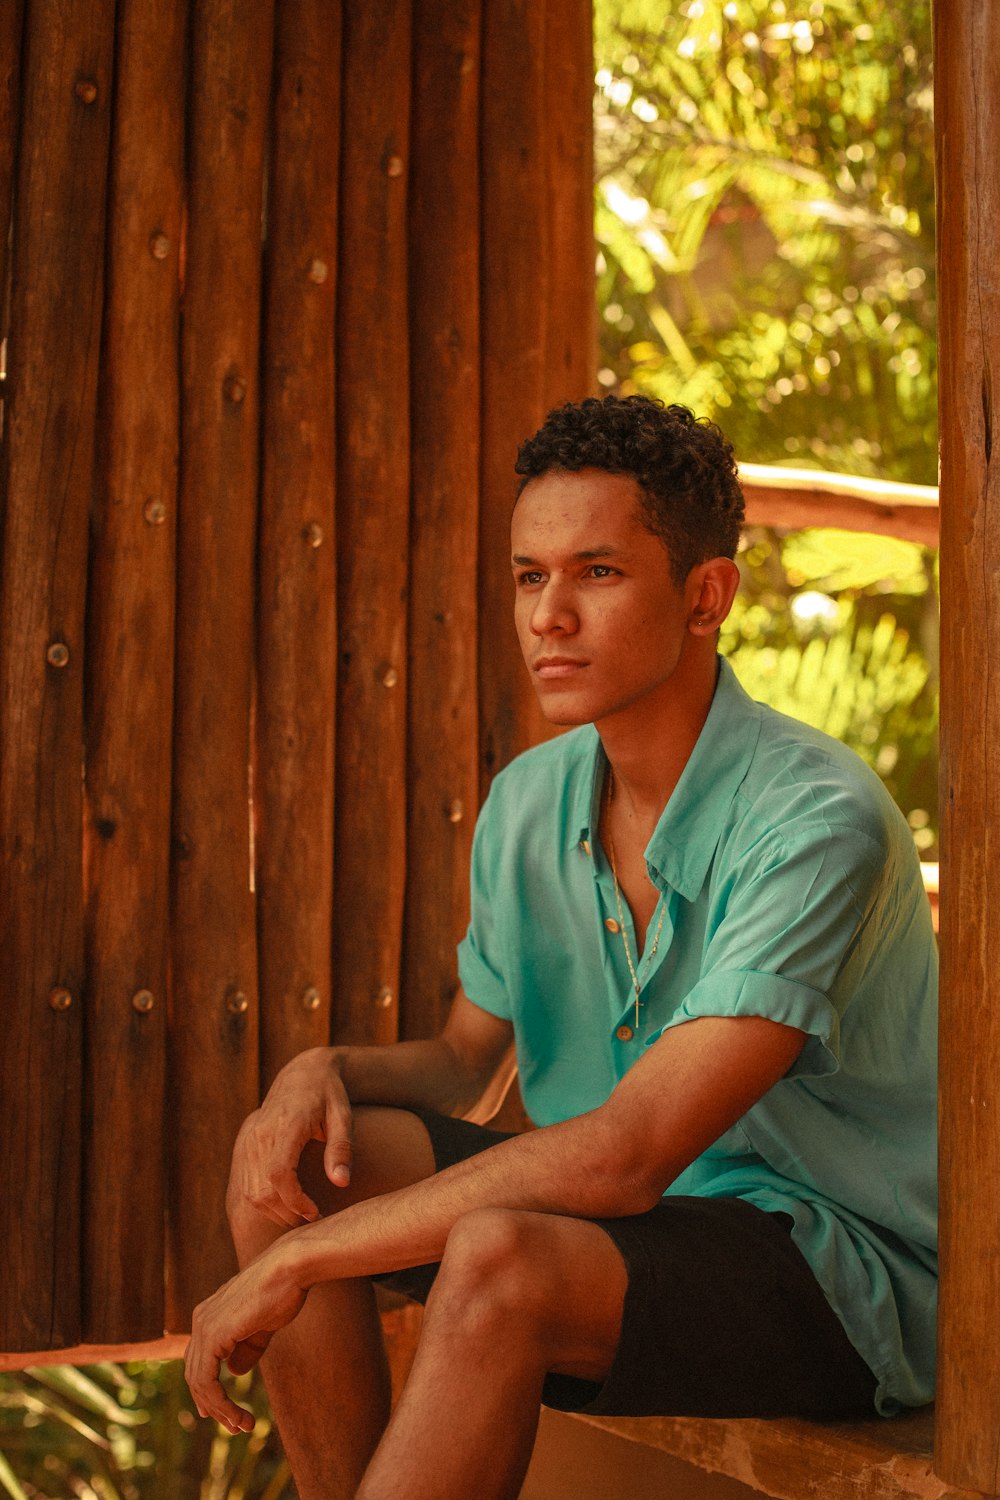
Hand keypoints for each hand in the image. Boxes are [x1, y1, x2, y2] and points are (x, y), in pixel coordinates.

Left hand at [185, 1245, 307, 1433]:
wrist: (290, 1267)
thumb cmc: (282, 1290)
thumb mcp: (262, 1325)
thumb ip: (246, 1347)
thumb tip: (234, 1371)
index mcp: (209, 1314)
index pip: (199, 1361)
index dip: (209, 1391)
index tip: (225, 1414)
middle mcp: (200, 1319)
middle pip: (195, 1375)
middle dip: (215, 1406)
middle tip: (236, 1427)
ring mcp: (204, 1326)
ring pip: (199, 1382)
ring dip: (220, 1410)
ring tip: (242, 1426)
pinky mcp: (213, 1335)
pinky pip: (207, 1381)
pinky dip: (219, 1403)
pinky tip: (237, 1415)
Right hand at [229, 1048, 353, 1225]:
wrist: (303, 1073)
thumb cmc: (329, 1095)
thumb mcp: (343, 1116)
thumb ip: (341, 1148)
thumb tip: (341, 1183)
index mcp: (287, 1124)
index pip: (279, 1173)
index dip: (294, 1201)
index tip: (316, 1212)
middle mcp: (261, 1133)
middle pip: (263, 1190)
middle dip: (287, 1213)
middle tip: (314, 1217)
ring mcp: (249, 1140)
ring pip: (252, 1192)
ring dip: (275, 1211)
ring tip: (302, 1213)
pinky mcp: (245, 1145)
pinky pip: (247, 1185)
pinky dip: (264, 1202)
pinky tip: (287, 1203)